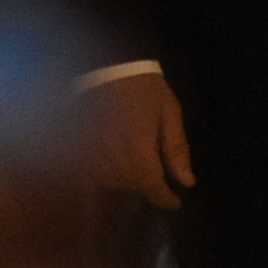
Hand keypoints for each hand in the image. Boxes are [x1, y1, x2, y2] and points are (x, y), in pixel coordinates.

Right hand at [83, 66, 194, 207]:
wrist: (103, 66)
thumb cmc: (142, 88)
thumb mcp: (169, 112)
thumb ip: (176, 149)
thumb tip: (187, 182)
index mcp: (139, 155)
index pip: (153, 190)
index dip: (166, 199)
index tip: (175, 201)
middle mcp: (114, 163)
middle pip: (133, 187)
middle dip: (148, 184)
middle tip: (157, 172)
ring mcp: (94, 158)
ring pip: (114, 182)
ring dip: (128, 177)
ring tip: (136, 161)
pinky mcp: (80, 150)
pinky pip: (95, 171)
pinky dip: (109, 169)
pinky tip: (115, 154)